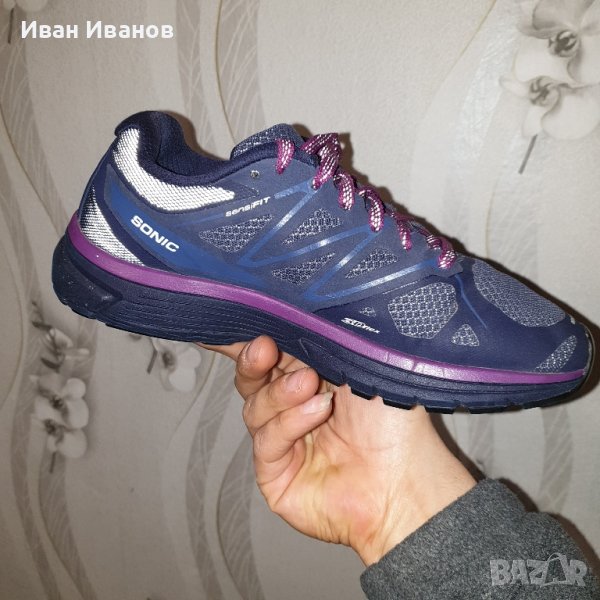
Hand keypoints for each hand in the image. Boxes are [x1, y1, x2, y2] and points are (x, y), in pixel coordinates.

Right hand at [204, 336, 475, 565]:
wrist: (406, 477)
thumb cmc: (393, 418)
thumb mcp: (354, 361)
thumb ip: (316, 337)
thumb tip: (288, 306)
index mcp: (311, 372)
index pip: (269, 350)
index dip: (249, 335)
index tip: (235, 315)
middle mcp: (293, 404)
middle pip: (250, 375)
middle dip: (254, 358)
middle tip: (265, 348)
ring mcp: (282, 439)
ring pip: (254, 404)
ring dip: (281, 392)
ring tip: (310, 385)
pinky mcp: (275, 472)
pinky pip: (265, 440)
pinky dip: (289, 422)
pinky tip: (316, 413)